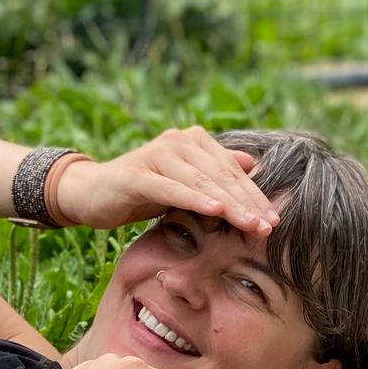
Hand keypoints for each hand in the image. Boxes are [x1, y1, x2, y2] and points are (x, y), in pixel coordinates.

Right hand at [53, 128, 278, 235]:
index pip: (233, 171)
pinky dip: (195, 198)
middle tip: (268, 227)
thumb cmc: (144, 189)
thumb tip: (252, 164)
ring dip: (229, 205)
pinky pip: (172, 187)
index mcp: (194, 141)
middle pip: (222, 176)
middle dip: (248, 203)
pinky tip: (215, 210)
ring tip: (250, 224)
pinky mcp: (137, 175)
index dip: (255, 195)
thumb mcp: (185, 183)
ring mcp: (157, 155)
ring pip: (202, 182)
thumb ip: (215, 172)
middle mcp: (178, 141)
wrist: (93, 192)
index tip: (275, 220)